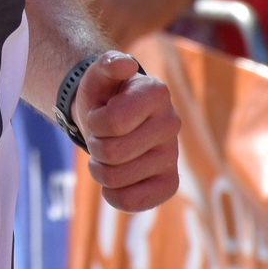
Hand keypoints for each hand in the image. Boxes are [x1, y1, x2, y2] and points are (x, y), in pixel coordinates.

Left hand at [72, 52, 180, 211]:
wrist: (112, 120)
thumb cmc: (104, 97)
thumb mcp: (98, 76)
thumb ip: (107, 65)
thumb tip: (124, 65)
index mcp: (157, 93)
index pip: (113, 122)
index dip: (95, 122)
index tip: (100, 115)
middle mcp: (171, 124)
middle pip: (112, 153)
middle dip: (95, 147)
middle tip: (102, 138)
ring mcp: (172, 155)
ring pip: (116, 179)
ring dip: (100, 170)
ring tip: (107, 155)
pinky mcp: (170, 183)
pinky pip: (132, 202)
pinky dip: (113, 195)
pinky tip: (117, 179)